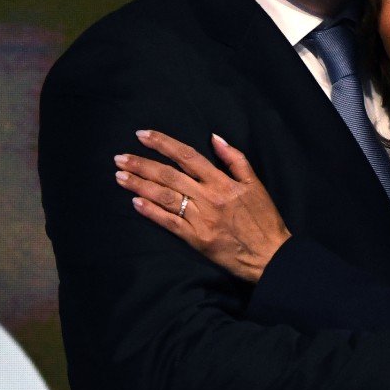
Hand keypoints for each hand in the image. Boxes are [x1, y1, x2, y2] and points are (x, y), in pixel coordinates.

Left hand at [116, 129, 290, 281]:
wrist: (269, 254)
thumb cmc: (263, 218)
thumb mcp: (255, 183)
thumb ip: (235, 159)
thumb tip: (214, 137)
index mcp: (222, 182)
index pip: (187, 156)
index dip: (163, 143)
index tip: (142, 135)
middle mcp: (209, 198)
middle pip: (169, 175)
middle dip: (142, 164)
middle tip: (119, 158)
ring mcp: (201, 219)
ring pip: (165, 197)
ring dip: (140, 185)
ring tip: (120, 176)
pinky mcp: (197, 239)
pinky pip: (170, 223)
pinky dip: (152, 212)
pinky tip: (135, 202)